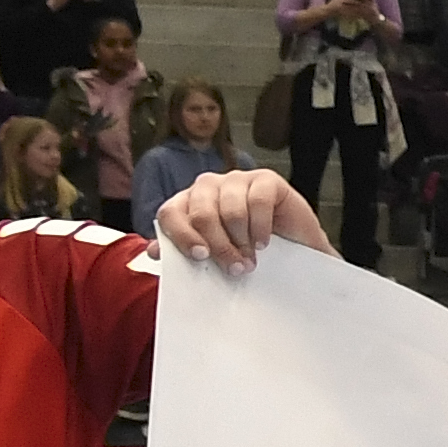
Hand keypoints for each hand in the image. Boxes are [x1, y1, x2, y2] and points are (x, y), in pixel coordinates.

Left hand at [153, 168, 329, 271]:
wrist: (294, 253)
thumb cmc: (248, 254)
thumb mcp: (212, 258)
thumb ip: (182, 254)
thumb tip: (153, 251)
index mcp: (187, 204)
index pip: (170, 213)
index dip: (181, 235)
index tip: (200, 257)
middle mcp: (208, 187)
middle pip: (201, 213)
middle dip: (219, 246)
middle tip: (235, 267)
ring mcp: (237, 179)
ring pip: (230, 209)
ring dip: (242, 240)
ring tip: (251, 258)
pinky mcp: (265, 179)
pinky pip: (257, 200)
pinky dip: (261, 226)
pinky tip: (264, 241)